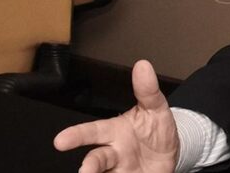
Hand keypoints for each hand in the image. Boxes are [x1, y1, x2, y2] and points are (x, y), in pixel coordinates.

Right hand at [54, 60, 178, 172]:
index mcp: (114, 132)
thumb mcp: (156, 108)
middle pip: (97, 159)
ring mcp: (118, 170)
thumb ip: (147, 90)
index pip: (93, 132)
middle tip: (85, 171)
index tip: (60, 141)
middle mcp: (113, 153)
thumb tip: (143, 66)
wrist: (169, 154)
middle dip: (89, 166)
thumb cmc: (155, 130)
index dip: (76, 136)